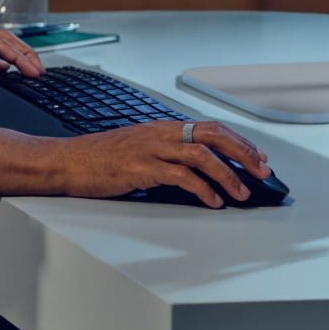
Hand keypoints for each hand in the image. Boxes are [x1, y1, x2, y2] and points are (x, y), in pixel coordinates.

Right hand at [57, 120, 272, 207]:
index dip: (238, 141)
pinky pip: (181, 176)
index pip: (210, 128)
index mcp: (162, 128)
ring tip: (241, 191)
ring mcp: (151, 149)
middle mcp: (161, 134)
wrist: (67, 161)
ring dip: (228, 174)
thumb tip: (196, 172)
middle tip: (262, 170)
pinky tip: (212, 201)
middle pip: (213, 135)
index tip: (257, 156)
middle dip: (243, 152)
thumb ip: (166, 155)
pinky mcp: (141, 168)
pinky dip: (203, 190)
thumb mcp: (138, 149)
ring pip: (202, 155)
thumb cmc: (99, 159)